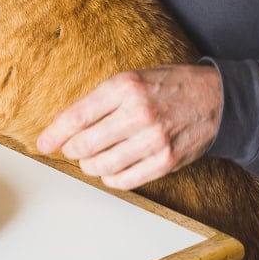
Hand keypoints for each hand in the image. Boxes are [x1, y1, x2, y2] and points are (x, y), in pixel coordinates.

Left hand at [36, 65, 221, 190]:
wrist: (215, 99)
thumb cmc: (167, 87)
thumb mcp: (131, 79)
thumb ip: (100, 100)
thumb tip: (65, 126)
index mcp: (124, 87)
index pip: (77, 116)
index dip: (54, 134)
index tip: (43, 143)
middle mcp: (138, 112)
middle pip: (85, 145)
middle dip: (72, 151)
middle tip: (72, 149)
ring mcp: (153, 139)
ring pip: (102, 166)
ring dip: (90, 166)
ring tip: (92, 159)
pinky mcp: (166, 161)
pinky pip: (125, 180)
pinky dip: (111, 179)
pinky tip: (110, 170)